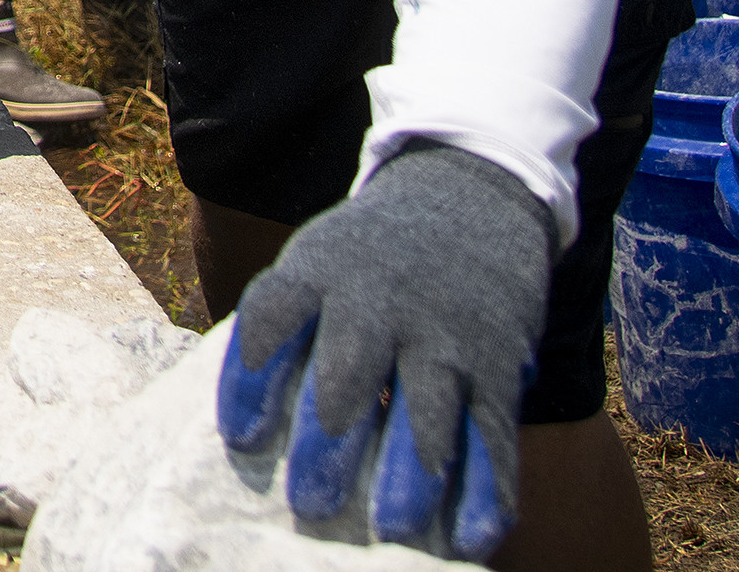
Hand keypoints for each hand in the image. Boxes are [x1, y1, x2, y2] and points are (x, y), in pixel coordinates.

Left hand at [215, 142, 550, 557]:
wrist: (466, 202)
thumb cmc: (363, 262)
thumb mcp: (313, 264)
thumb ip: (282, 331)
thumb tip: (242, 432)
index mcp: (317, 273)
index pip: (274, 318)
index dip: (253, 379)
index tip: (240, 437)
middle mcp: (378, 302)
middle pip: (349, 372)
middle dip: (330, 440)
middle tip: (310, 502)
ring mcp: (442, 336)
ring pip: (427, 409)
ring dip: (412, 474)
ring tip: (393, 528)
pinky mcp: (497, 368)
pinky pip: (492, 434)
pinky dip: (485, 490)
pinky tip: (470, 537)